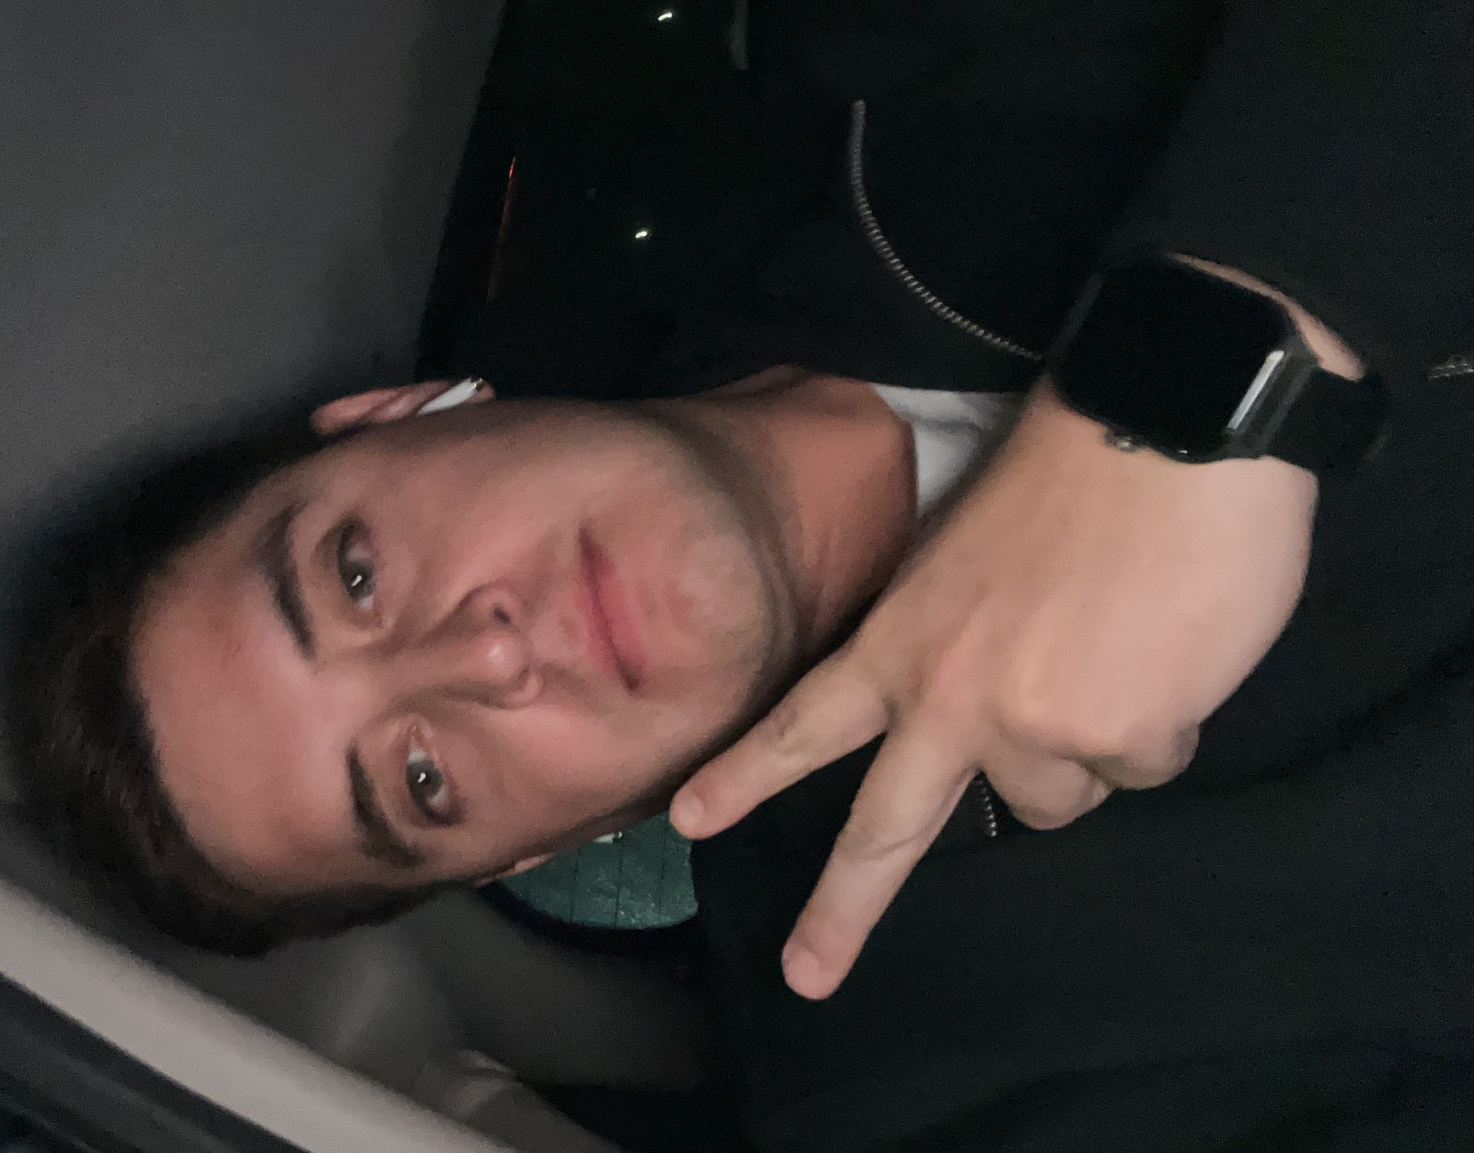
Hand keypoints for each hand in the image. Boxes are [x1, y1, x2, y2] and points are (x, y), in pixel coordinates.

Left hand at [669, 384, 1319, 998]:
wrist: (1165, 430)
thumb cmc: (1070, 476)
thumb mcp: (965, 558)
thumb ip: (953, 645)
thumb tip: (1002, 724)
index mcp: (901, 641)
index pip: (808, 722)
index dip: (749, 775)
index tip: (689, 821)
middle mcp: (948, 698)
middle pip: (887, 829)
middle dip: (842, 910)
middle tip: (808, 975)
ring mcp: (1029, 727)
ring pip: (1058, 799)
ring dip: (1087, 750)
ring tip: (1115, 654)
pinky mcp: (1117, 740)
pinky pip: (1144, 765)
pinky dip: (1162, 721)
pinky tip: (1167, 649)